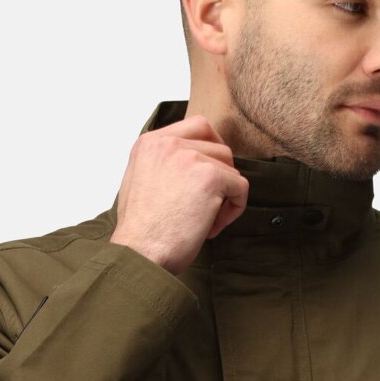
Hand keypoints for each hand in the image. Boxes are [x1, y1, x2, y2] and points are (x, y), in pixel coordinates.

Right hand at [109, 113, 249, 275]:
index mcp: (150, 143)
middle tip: (209, 203)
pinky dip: (233, 209)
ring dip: (225, 195)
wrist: (140, 253)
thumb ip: (163, 165)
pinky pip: (240, 187)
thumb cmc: (140, 232)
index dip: (211, 151)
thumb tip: (192, 167)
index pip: (197, 127)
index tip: (208, 177)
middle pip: (218, 145)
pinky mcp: (210, 177)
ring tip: (205, 220)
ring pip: (230, 167)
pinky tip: (211, 227)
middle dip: (221, 175)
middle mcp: (169, 143)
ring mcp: (190, 157)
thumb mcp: (140, 183)